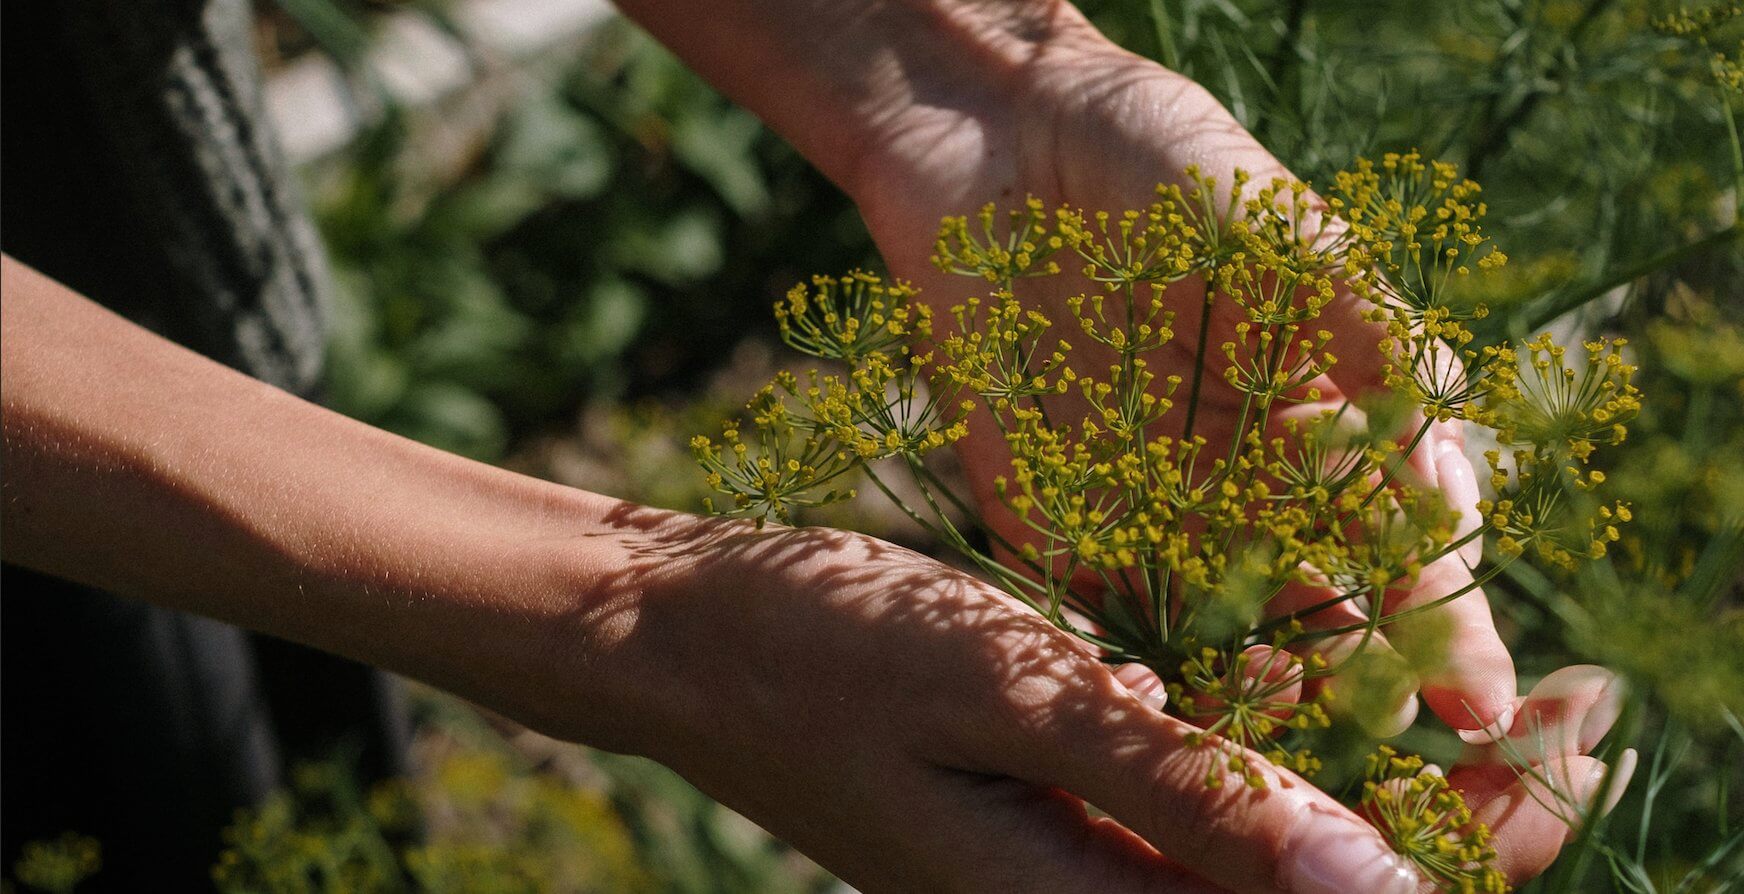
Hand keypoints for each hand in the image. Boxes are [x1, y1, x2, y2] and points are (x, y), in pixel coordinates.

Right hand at [558, 510, 1629, 892]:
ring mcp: (1072, 877)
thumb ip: (1187, 793)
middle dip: (1474, 818)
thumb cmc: (826, 652)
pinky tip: (1335, 689)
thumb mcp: (1013, 699)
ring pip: (1278, 859)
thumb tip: (1380, 887)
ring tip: (1500, 698)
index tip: (1589, 727)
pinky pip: (1206, 818)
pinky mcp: (1055, 830)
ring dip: (1394, 784)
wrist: (689, 640)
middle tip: (1592, 703)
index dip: (1486, 839)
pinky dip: (1291, 762)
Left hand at [844, 7, 1510, 743]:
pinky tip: (1155, 704)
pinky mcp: (1052, 519)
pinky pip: (1095, 616)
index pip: (1407, 540)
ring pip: (1221, 636)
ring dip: (1251, 692)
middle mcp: (1252, 481)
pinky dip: (1126, 670)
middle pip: (1325, 611)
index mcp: (1331, 419)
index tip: (1476, 700)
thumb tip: (1443, 482)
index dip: (1446, 621)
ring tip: (1275, 727)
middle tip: (1383, 740)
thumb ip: (1376, 342)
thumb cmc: (1164, 161)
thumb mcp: (1292, 232)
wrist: (1001, 140)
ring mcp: (1153, 509)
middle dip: (1360, 685)